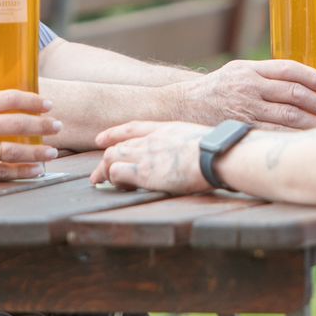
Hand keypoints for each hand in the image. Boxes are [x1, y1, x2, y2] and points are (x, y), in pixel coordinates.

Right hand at [0, 91, 61, 183]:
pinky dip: (20, 172)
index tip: (49, 105)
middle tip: (58, 127)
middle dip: (42, 125)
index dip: (34, 101)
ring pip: (13, 150)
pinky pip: (0, 172)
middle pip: (17, 123)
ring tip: (52, 152)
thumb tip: (10, 106)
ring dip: (37, 152)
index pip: (10, 98)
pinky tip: (35, 172)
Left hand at [92, 121, 212, 193]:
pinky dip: (113, 180)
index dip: (114, 133)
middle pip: (117, 146)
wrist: (216, 154)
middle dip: (104, 160)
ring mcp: (145, 154)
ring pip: (110, 157)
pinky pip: (116, 173)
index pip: (132, 127)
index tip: (100, 139)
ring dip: (104, 172)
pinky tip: (120, 188)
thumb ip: (189, 145)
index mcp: (165, 129)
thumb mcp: (200, 139)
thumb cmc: (218, 151)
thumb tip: (199, 156)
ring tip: (100, 183)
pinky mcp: (143, 172)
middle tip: (97, 175)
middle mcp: (151, 139)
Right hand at [170, 59, 315, 128]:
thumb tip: (303, 83)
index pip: (289, 69)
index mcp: (250, 69)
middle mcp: (249, 86)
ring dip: (313, 122)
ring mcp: (246, 109)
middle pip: (294, 94)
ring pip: (289, 116)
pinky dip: (294, 136)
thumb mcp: (238, 71)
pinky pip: (275, 133)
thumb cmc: (218, 88)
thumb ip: (265, 74)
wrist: (183, 105)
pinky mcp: (242, 128)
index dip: (313, 78)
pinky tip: (306, 139)